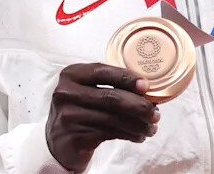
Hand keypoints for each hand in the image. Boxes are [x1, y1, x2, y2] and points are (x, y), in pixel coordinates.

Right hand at [46, 63, 160, 170]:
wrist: (57, 142)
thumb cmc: (78, 111)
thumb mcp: (85, 91)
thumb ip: (108, 85)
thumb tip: (146, 90)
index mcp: (71, 75)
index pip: (102, 71)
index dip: (127, 78)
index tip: (146, 86)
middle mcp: (66, 93)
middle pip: (111, 97)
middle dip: (138, 105)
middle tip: (155, 113)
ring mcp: (69, 116)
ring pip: (113, 118)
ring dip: (138, 124)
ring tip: (151, 127)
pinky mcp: (75, 136)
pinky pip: (110, 134)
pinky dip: (129, 135)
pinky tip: (138, 136)